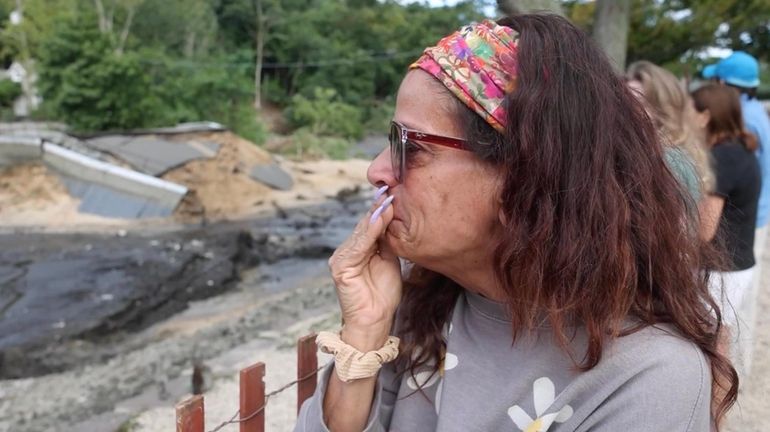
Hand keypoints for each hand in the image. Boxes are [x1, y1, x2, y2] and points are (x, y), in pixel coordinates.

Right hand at [328, 187, 401, 349]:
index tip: (394, 193)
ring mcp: (341, 259)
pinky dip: (369, 233)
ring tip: (387, 202)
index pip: (370, 225)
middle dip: (378, 209)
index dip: (382, 210)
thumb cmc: (382, 295)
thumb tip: (392, 216)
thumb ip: (387, 241)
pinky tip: (379, 220)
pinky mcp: (341, 267)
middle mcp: (346, 251)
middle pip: (364, 226)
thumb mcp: (389, 261)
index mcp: (357, 250)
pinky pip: (357, 246)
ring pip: (361, 233)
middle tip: (392, 190)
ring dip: (375, 217)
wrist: (375, 321)